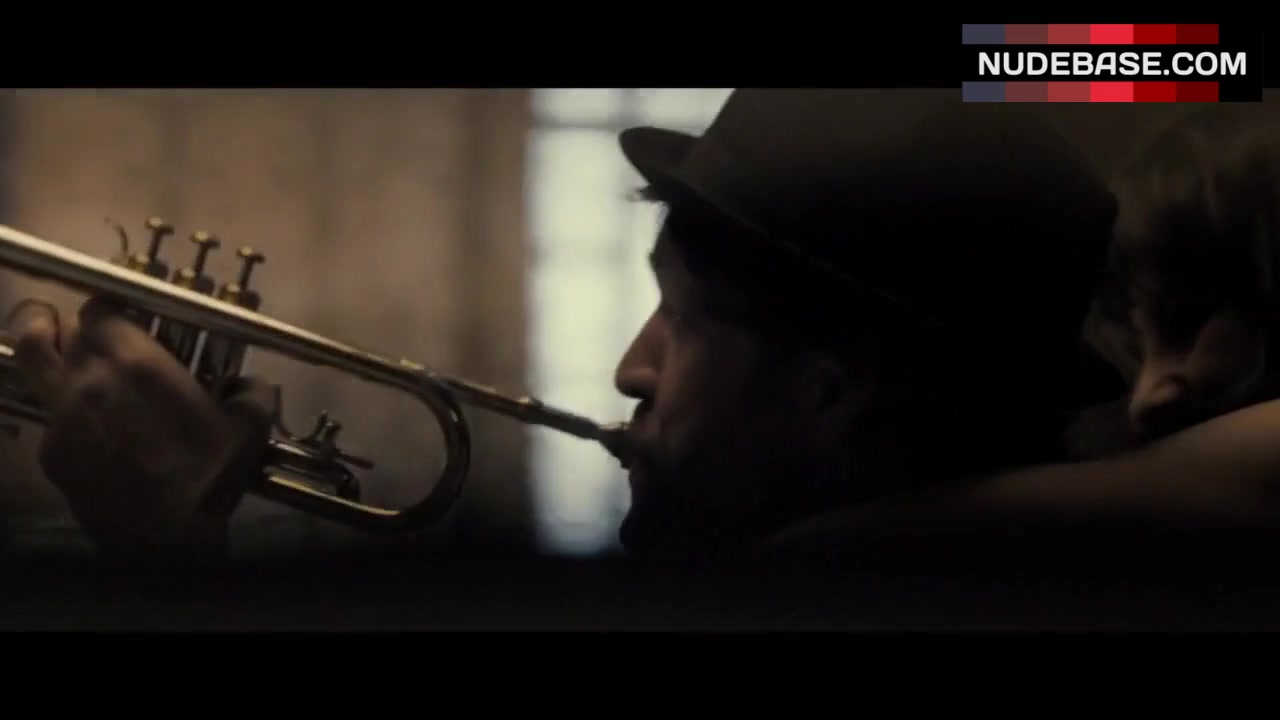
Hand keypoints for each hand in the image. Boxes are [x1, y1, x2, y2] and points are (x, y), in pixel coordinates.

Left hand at [7, 296, 275, 560]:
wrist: (163, 542)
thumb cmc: (209, 479)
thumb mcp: (249, 430)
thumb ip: (253, 393)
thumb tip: (251, 383)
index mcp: (140, 367)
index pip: (105, 310)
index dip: (113, 303)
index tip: (127, 309)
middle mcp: (91, 380)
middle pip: (70, 328)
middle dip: (86, 322)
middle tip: (104, 328)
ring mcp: (62, 414)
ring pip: (33, 353)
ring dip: (38, 332)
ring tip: (45, 324)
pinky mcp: (50, 447)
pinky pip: (46, 404)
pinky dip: (57, 395)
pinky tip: (78, 407)